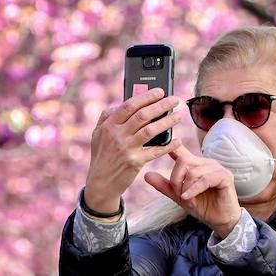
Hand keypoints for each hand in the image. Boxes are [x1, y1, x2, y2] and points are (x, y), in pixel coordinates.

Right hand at [82, 87, 182, 210]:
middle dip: (161, 105)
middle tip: (175, 100)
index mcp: (109, 125)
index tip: (160, 91)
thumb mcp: (97, 134)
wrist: (100, 183)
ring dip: (167, 122)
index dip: (146, 96)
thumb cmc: (101, 156)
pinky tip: (177, 140)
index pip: (129, 105)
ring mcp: (127, 149)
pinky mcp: (135, 162)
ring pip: (151, 130)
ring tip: (178, 116)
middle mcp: (117, 135)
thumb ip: (106, 117)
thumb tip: (120, 103)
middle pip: (143, 115)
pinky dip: (168, 145)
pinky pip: (155, 151)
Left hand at [144, 144, 242, 236]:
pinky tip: (188, 198)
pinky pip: (205, 179)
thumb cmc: (202, 206)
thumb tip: (147, 175)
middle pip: (183, 161)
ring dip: (185, 188)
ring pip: (193, 171)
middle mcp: (206, 163)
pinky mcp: (225, 176)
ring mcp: (217, 168)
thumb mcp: (179, 196)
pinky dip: (193, 190)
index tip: (160, 146)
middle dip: (176, 179)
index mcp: (196, 164)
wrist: (220, 221)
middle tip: (177, 194)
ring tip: (185, 199)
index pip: (181, 151)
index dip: (171, 147)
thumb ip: (165, 185)